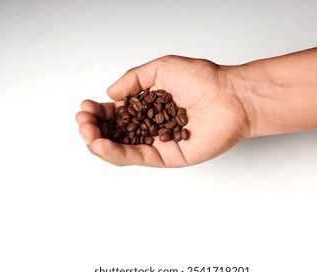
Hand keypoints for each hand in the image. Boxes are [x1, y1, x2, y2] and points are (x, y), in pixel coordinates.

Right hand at [76, 55, 249, 166]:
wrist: (232, 96)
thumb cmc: (204, 79)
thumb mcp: (161, 68)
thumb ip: (133, 80)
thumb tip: (111, 94)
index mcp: (148, 106)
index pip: (116, 113)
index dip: (99, 112)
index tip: (86, 107)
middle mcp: (151, 126)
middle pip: (115, 133)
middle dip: (94, 128)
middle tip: (84, 121)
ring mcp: (158, 142)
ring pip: (121, 148)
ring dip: (99, 142)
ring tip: (87, 132)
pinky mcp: (167, 156)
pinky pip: (137, 157)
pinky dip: (116, 152)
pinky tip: (100, 144)